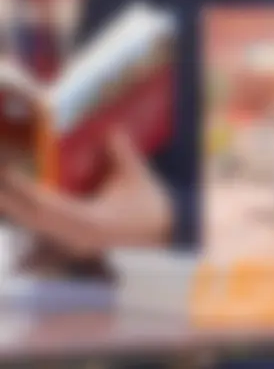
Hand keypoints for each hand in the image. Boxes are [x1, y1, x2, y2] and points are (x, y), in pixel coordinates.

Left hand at [0, 131, 172, 259]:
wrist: (162, 230)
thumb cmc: (151, 205)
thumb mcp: (137, 175)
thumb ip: (121, 152)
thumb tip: (108, 129)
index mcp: (90, 222)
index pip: (47, 206)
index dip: (23, 189)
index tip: (6, 170)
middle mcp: (75, 235)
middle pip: (30, 217)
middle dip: (8, 197)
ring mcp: (70, 239)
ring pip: (32, 223)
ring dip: (13, 203)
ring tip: (0, 183)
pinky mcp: (69, 237)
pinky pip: (41, 223)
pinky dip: (26, 208)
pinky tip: (14, 197)